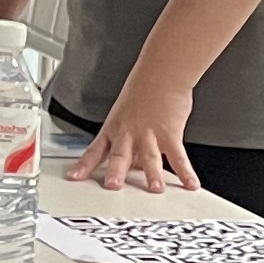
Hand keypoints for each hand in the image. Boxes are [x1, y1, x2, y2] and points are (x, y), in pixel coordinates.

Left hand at [72, 75, 196, 193]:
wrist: (161, 73)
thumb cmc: (143, 91)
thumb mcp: (125, 117)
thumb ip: (128, 143)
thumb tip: (132, 165)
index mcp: (113, 129)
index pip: (94, 150)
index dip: (84, 165)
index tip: (74, 177)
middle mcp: (129, 134)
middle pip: (120, 155)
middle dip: (116, 171)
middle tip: (113, 185)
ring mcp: (149, 135)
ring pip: (150, 157)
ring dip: (152, 174)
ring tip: (155, 189)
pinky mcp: (170, 134)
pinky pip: (178, 156)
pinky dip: (186, 172)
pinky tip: (190, 184)